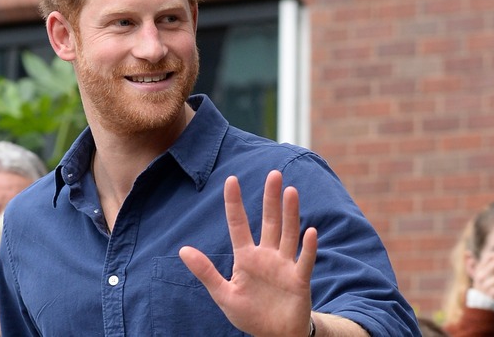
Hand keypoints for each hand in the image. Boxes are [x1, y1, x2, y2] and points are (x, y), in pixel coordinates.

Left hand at [179, 170, 317, 336]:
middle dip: (271, 199)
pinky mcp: (299, 280)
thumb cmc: (249, 313)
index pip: (238, 224)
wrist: (274, 336)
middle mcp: (267, 255)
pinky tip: (310, 231)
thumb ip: (205, 272)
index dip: (234, 203)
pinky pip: (305, 261)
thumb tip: (183, 250)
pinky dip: (308, 247)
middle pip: (270, 221)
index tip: (231, 179)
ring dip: (291, 214)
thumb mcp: (223, 294)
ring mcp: (284, 265)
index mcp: (246, 257)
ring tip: (291, 191)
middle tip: (274, 174)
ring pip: (288, 234)